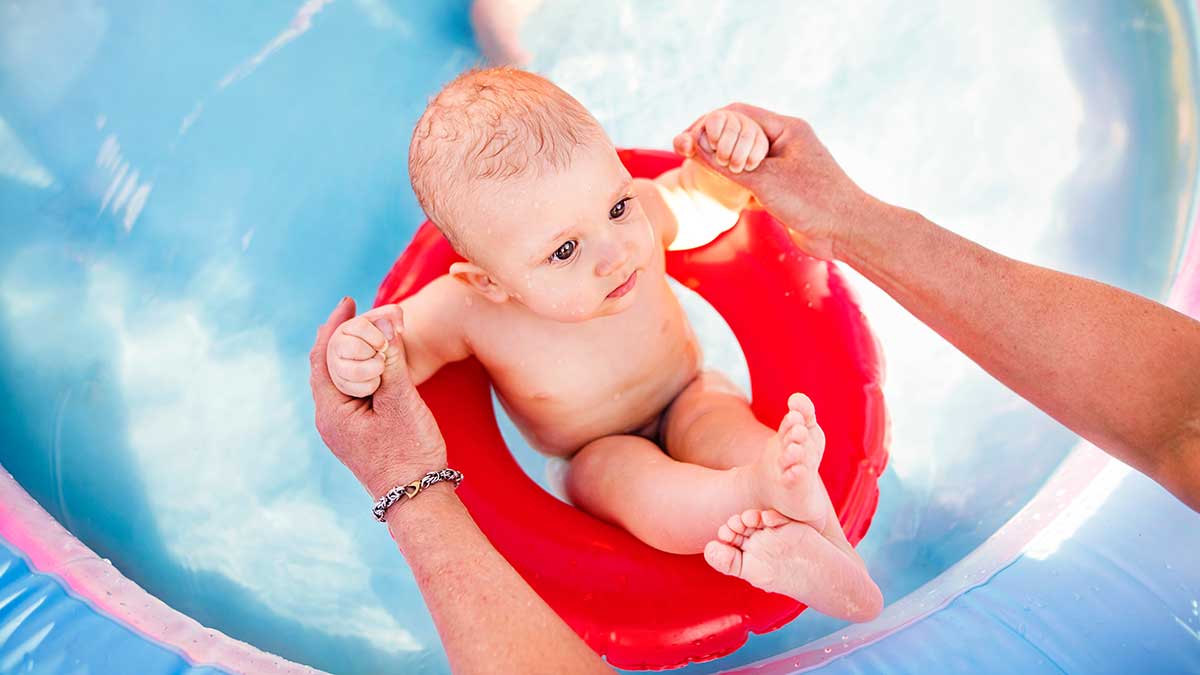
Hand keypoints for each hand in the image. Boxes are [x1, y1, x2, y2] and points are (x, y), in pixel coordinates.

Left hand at [310, 297, 447, 497]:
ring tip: (373, 333)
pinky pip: (354, 395)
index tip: (349, 301)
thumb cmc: (409, 452)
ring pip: (343, 381)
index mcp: (331, 411)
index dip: (335, 325)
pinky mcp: (359, 436)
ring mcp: (344, 430)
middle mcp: (330, 420)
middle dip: (345, 336)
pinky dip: (365, 374)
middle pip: (329, 366)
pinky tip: (379, 367)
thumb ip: (390, 358)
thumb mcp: (400, 400)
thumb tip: (386, 319)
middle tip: (364, 313)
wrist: (418, 500)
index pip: (323, 355)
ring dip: (356, 354)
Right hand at [674, 103, 874, 260]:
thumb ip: (726, 165)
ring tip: (704, 172)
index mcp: (786, 128)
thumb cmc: (814, 201)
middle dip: (713, 142)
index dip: (707, 123)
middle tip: (687, 154)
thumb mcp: (764, 181)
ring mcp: (785, 163)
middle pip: (739, 132)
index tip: (685, 140)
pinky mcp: (785, 185)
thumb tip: (694, 147)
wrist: (847, 232)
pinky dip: (737, 182)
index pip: (737, 114)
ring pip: (745, 156)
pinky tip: (727, 194)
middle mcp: (786, 141)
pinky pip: (753, 176)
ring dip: (725, 163)